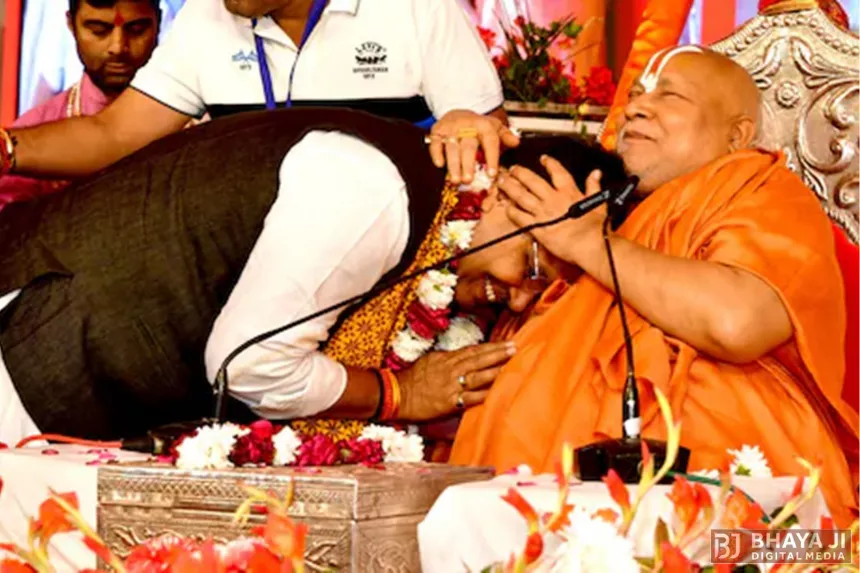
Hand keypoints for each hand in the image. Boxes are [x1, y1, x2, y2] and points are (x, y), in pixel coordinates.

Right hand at [397, 341, 515, 420]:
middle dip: (498, 354)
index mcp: (446, 359)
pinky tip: (499, 391)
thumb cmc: (411, 379)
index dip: (491, 347)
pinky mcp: (450, 403)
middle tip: (515, 348)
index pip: (473, 350)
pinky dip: (485, 394)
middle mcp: (451, 370)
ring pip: (478, 376)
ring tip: (512, 365)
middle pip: (479, 360)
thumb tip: (465, 357)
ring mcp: (452, 387)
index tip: (507, 342)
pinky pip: (471, 398)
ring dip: (496, 370)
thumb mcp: (429, 361)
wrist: (396, 395)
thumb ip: (448, 359)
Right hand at [428, 110, 519, 184]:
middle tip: (469, 180)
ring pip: (452, 147)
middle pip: (468, 146)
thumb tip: (516, 143)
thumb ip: (505, 136)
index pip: (490, 141)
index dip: (491, 158)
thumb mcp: (494, 127)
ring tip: (456, 180)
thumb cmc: (477, 126)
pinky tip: (440, 165)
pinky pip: (436, 143)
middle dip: (468, 164)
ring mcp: (451, 129)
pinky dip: (436, 154)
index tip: (492, 175)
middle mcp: (467, 126)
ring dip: (453, 164)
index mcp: (483, 125)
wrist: (457, 113)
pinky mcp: (437, 132)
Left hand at [499, 156, 604, 264]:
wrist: (590, 243)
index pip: (557, 172)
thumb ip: (594, 186)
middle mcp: (553, 199)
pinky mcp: (537, 227)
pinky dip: (512, 211)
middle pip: (532, 181)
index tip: (543, 158)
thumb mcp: (598, 202)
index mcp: (568, 192)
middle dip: (520, 173)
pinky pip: (520, 217)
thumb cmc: (595, 227)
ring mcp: (543, 212)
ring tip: (502, 183)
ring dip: (510, 188)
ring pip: (522, 196)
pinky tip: (506, 207)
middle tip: (513, 169)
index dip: (549, 163)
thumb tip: (596, 173)